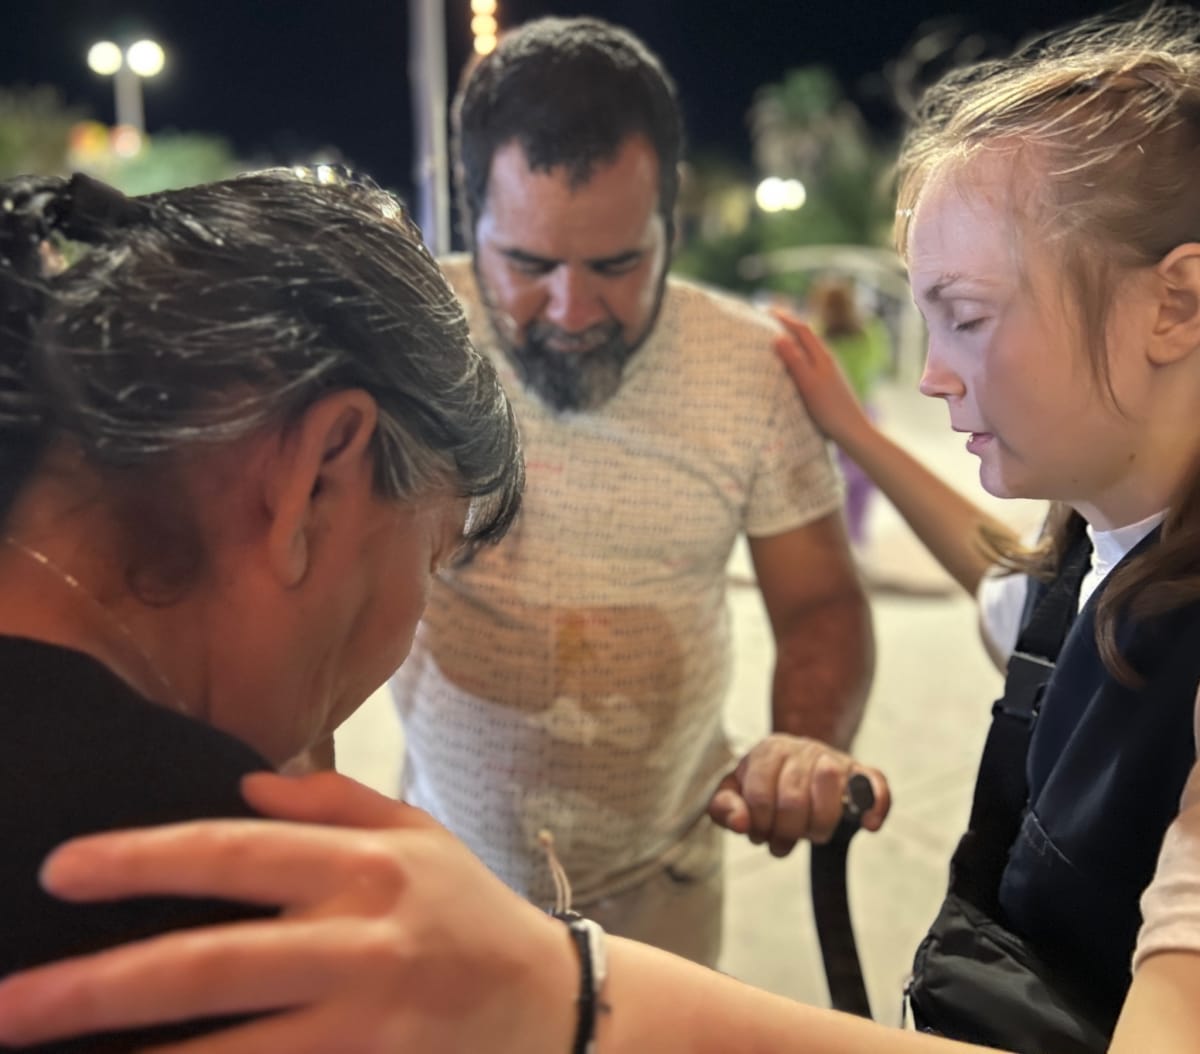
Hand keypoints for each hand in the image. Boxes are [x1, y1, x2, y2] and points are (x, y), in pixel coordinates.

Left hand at [0, 772, 576, 1052]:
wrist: (550, 1006)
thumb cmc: (471, 912)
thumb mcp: (419, 836)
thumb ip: (334, 804)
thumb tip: (242, 788)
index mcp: (367, 869)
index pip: (236, 855)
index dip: (145, 860)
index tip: (63, 870)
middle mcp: (361, 944)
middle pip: (210, 967)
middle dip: (94, 988)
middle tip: (4, 1007)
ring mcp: (365, 1023)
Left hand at [707, 733, 889, 855]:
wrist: (799, 762)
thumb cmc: (764, 785)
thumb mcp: (734, 792)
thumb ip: (724, 807)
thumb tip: (740, 824)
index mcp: (768, 751)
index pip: (761, 799)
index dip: (761, 826)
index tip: (761, 832)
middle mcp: (803, 749)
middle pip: (794, 803)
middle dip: (787, 832)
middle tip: (784, 838)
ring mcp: (835, 759)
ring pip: (832, 798)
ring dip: (819, 828)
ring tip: (810, 832)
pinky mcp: (862, 773)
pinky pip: (876, 786)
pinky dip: (875, 807)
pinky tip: (868, 825)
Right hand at [771, 309, 873, 448]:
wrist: (852, 431)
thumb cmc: (830, 409)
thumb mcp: (808, 383)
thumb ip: (794, 360)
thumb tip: (778, 337)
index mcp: (823, 357)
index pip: (803, 330)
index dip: (786, 319)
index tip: (768, 312)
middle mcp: (827, 361)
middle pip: (806, 338)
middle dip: (788, 328)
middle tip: (768, 325)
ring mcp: (829, 373)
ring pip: (808, 352)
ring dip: (792, 344)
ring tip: (774, 344)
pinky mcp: (828, 385)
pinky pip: (809, 365)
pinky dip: (797, 360)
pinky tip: (789, 371)